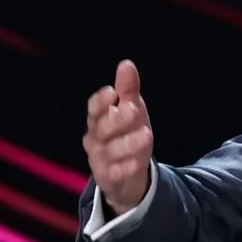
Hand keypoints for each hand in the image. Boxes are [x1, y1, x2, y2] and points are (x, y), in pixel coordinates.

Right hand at [83, 60, 152, 215]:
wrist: (127, 174)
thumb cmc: (126, 135)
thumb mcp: (131, 111)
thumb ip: (127, 91)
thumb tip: (126, 64)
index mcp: (98, 119)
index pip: (94, 108)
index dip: (101, 101)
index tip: (112, 92)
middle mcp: (95, 138)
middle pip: (102, 128)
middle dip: (118, 119)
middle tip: (134, 109)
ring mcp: (100, 159)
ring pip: (111, 150)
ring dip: (128, 142)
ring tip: (147, 134)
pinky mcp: (108, 178)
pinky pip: (115, 173)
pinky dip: (125, 168)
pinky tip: (137, 163)